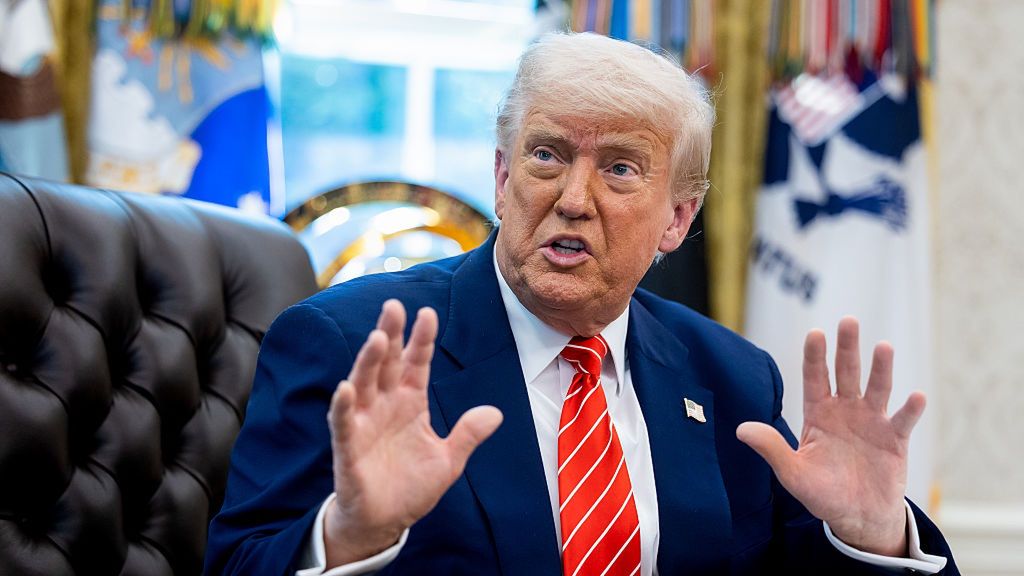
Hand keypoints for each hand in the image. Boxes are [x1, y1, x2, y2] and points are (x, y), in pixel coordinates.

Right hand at [324, 300, 503, 566]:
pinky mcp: (348, 448)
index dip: (421, 340)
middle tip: (394, 306)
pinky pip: (344, 423)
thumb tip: (495, 413)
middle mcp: (385, 405)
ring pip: (364, 384)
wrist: (385, 522)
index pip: (416, 363)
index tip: (428, 313)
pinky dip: (343, 406)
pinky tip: (345, 388)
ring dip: (368, 361)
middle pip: (387, 363)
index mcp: (410, 402)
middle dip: (390, 335)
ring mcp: (365, 423)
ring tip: (376, 337)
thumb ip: (467, 434)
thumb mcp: (448, 460)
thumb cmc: (411, 487)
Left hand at [736, 317, 924, 555]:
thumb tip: (741, 429)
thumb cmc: (822, 493)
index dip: (814, 356)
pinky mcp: (895, 440)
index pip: (815, 378)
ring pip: (877, 389)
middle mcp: (846, 411)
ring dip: (881, 369)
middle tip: (848, 320)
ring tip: (884, 346)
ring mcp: (872, 422)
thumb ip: (772, 449)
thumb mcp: (792, 473)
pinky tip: (917, 396)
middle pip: (846, 373)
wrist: (857, 518)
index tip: (815, 333)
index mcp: (818, 414)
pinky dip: (911, 409)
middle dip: (847, 347)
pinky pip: (903, 421)